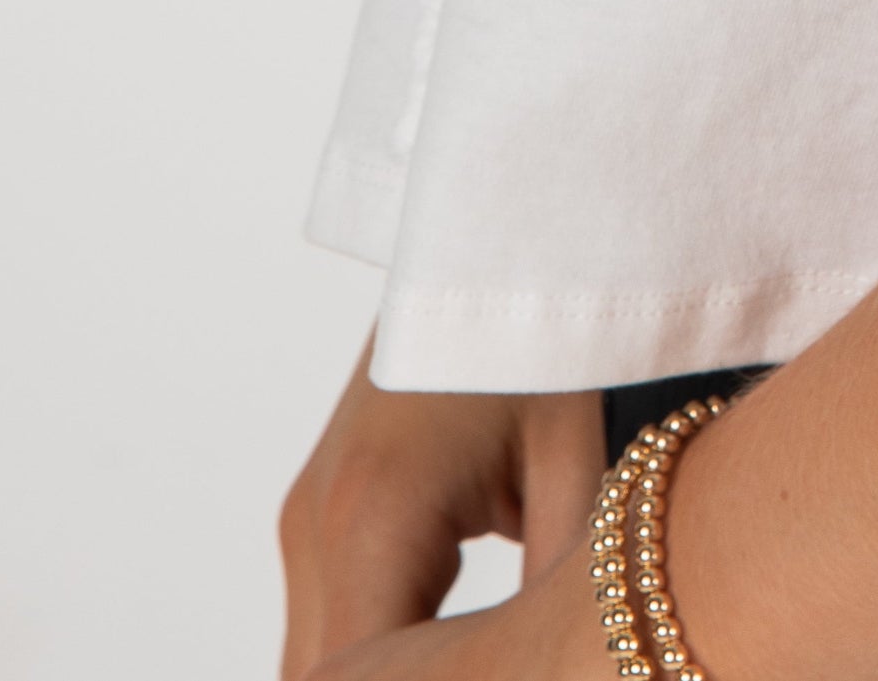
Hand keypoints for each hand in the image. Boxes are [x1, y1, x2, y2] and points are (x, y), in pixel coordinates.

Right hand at [279, 345, 606, 677]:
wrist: (485, 240)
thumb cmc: (534, 339)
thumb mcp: (571, 467)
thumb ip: (550, 592)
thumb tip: (572, 657)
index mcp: (375, 520)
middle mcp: (317, 528)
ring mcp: (305, 521)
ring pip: (312, 664)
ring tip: (469, 675)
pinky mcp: (315, 517)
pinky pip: (327, 624)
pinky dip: (370, 661)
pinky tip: (440, 668)